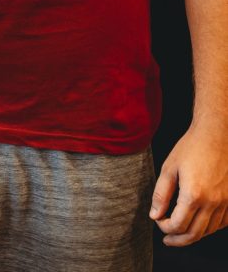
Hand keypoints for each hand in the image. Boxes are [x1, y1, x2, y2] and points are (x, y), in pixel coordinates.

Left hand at [150, 126, 227, 244]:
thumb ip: (161, 194)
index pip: (177, 225)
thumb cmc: (192, 147)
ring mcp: (225, 203)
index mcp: (194, 194)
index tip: (159, 221)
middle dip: (177, 240)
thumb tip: (154, 215)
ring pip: (208, 231)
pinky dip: (209, 228)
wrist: (216, 134)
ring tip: (181, 233)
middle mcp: (212, 202)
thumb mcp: (169, 167)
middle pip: (194, 234)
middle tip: (167, 240)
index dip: (165, 228)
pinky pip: (221, 224)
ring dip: (193, 235)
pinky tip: (199, 223)